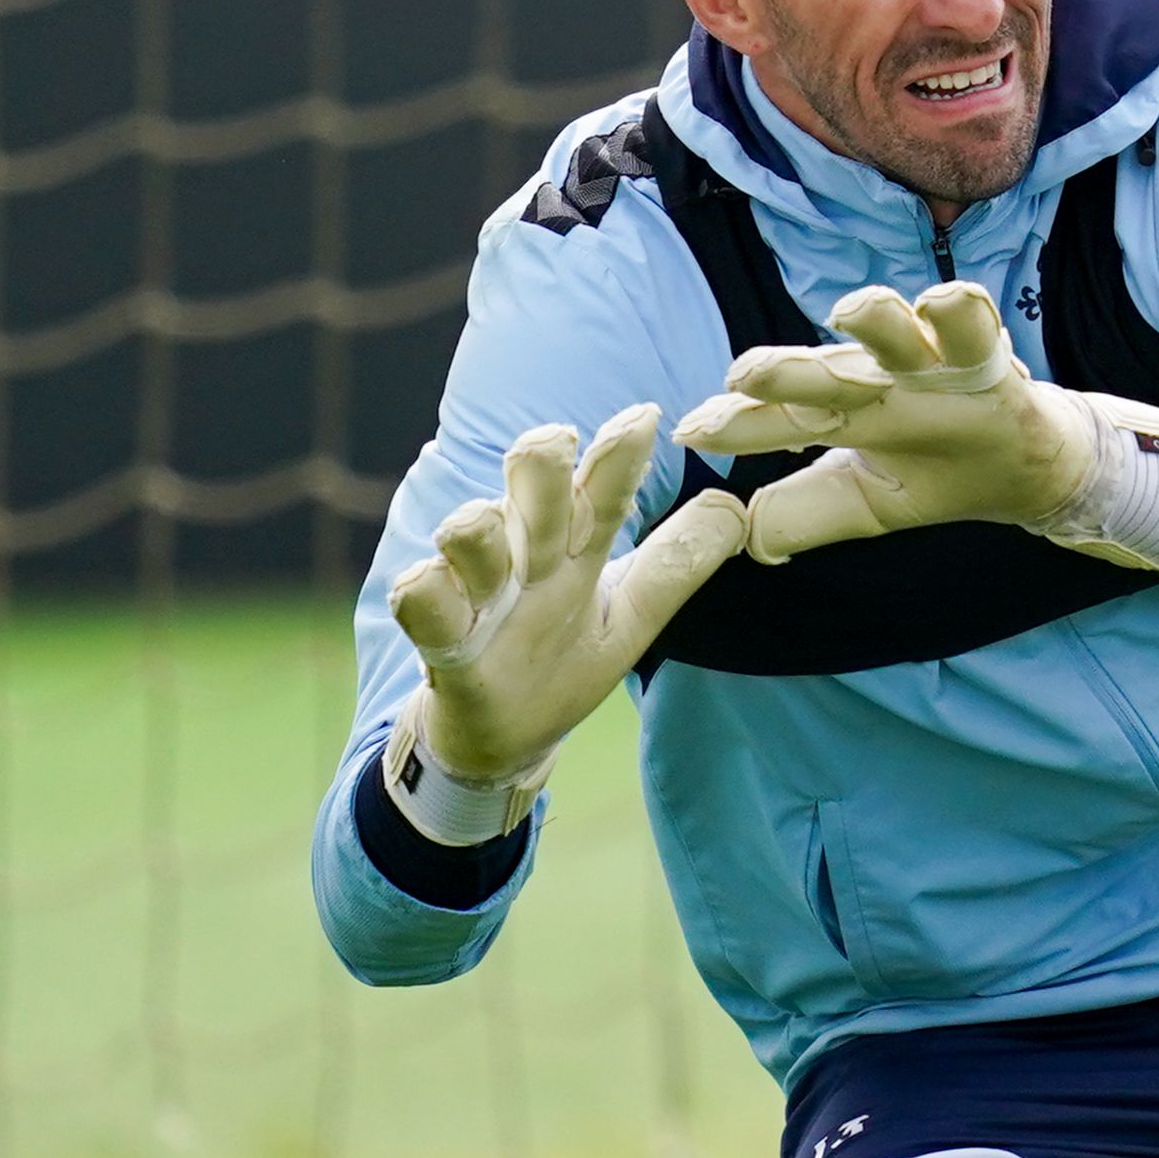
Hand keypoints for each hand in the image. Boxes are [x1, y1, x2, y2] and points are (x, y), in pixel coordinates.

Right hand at [383, 407, 747, 811]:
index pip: (602, 489)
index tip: (647, 417)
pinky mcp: (441, 640)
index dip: (621, 453)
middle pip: (527, 485)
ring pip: (470, 531)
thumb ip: (676, 565)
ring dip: (483, 527)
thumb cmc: (562, 663)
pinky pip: (423, 601)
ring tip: (499, 543)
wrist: (504, 740)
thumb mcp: (632, 618)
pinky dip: (427, 590)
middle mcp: (524, 556)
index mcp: (574, 548)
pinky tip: (434, 584)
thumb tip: (735, 508)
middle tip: (556, 441)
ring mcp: (477, 593)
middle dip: (540, 460)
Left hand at [680, 282, 1158, 571]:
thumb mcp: (866, 505)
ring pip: (895, 328)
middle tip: (743, 373)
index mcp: (841, 413)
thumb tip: (746, 536)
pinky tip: (938, 303)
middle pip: (824, 368)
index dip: (737, 423)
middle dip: (785, 368)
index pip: (779, 417)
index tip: (693, 431)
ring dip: (873, 316)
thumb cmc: (934, 473)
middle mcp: (876, 379)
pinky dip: (959, 308)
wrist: (1024, 471)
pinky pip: (973, 323)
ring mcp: (929, 363)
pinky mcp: (986, 359)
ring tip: (845, 314)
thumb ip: (806, 514)